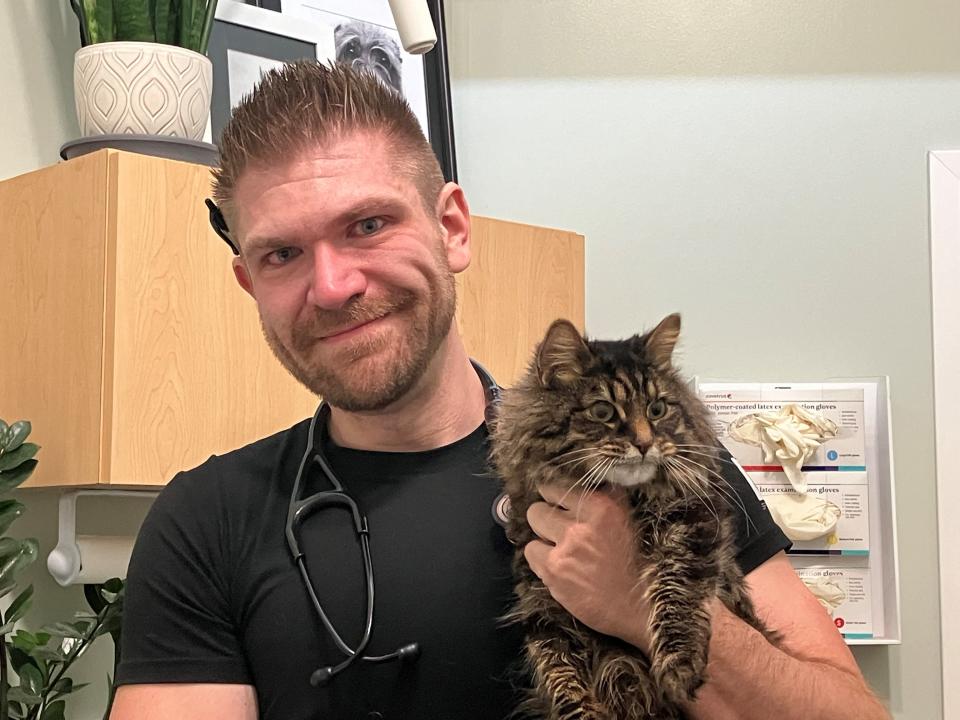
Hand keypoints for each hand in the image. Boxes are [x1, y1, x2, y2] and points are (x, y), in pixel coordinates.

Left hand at [524, 484, 652, 651]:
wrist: (640, 605)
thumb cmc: (636, 561)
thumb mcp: (627, 519)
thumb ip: (607, 496)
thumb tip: (589, 479)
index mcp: (603, 506)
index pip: (556, 487)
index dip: (554, 497)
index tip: (557, 505)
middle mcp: (581, 524)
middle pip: (538, 507)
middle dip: (545, 517)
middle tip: (556, 529)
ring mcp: (565, 548)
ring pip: (533, 528)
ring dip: (542, 537)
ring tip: (559, 549)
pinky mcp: (554, 571)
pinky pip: (531, 552)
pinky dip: (540, 558)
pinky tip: (557, 566)